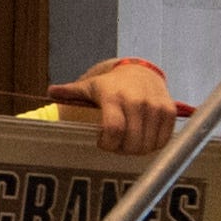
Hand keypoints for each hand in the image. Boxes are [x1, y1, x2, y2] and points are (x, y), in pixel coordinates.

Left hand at [54, 56, 177, 154]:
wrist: (140, 71)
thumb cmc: (110, 84)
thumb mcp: (89, 85)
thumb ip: (70, 92)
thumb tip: (51, 92)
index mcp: (113, 96)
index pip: (114, 128)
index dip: (108, 143)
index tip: (103, 142)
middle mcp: (136, 100)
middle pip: (132, 141)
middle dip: (122, 150)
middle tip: (116, 145)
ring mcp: (155, 106)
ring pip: (148, 144)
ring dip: (137, 149)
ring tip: (129, 142)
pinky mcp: (169, 111)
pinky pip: (163, 139)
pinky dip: (153, 145)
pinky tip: (144, 139)